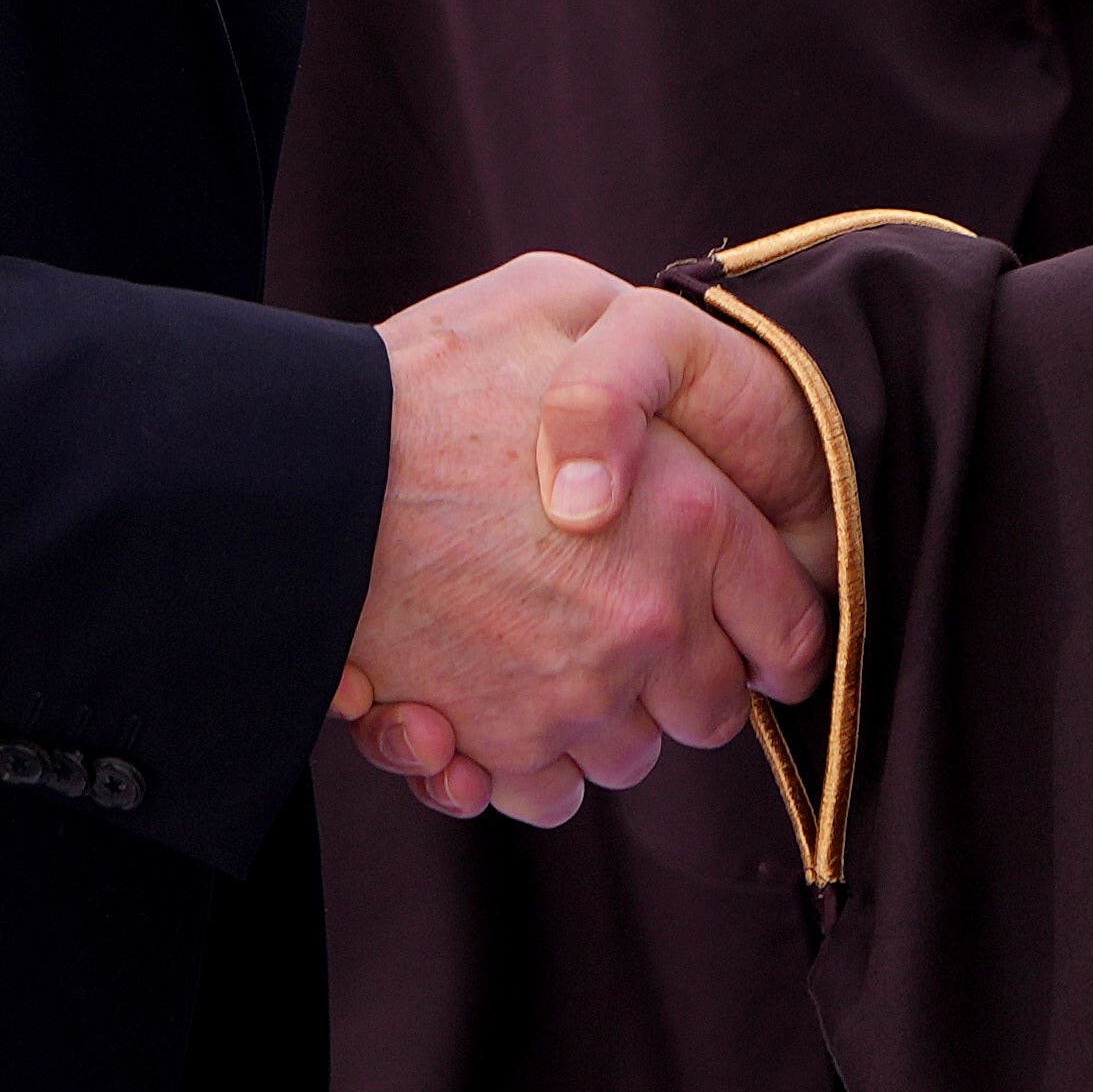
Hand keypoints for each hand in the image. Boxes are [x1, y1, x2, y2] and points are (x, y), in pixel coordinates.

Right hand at [319, 255, 828, 825]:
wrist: (300, 474)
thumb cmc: (420, 381)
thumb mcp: (550, 299)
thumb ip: (633, 335)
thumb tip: (662, 372)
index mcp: (695, 520)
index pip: (792, 626)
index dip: (772, 627)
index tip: (748, 627)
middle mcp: (650, 625)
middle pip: (715, 707)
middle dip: (682, 678)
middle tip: (626, 630)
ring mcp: (576, 696)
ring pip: (631, 753)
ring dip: (602, 718)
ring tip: (544, 655)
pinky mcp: (500, 744)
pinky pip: (549, 792)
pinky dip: (527, 763)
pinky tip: (493, 706)